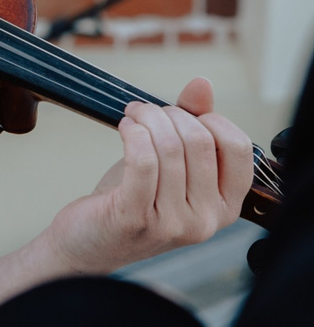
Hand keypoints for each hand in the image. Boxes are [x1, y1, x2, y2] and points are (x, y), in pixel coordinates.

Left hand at [44, 77, 254, 273]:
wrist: (88, 242)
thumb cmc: (130, 201)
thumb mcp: (170, 165)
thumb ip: (192, 126)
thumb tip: (202, 85)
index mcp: (224, 207)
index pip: (238, 149)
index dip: (210, 119)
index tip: (180, 112)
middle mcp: (206, 220)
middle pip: (199, 142)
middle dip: (168, 114)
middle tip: (144, 110)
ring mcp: (173, 223)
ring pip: (169, 147)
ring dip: (146, 119)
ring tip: (131, 116)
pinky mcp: (137, 218)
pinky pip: (143, 161)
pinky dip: (133, 133)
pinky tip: (124, 127)